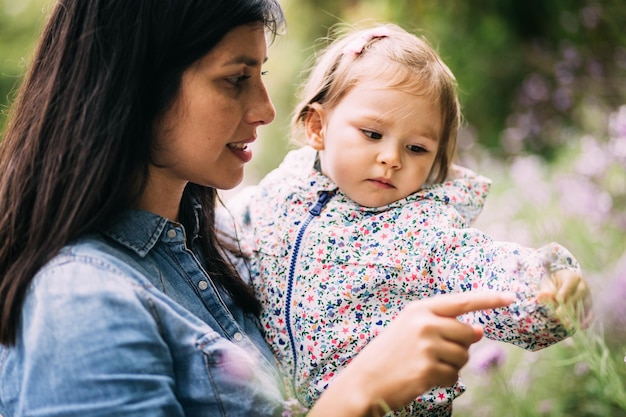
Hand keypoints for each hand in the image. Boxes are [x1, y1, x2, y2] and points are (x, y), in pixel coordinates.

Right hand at [308, 291, 514, 416]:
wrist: (365, 380)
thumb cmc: (390, 353)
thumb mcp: (410, 329)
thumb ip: (443, 324)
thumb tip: (479, 332)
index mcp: (419, 309)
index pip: (462, 301)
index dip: (488, 299)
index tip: (510, 297)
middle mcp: (424, 323)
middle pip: (467, 333)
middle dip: (460, 346)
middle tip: (436, 353)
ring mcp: (427, 346)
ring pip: (464, 356)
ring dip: (452, 364)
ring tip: (426, 365)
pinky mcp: (429, 369)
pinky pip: (454, 375)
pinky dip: (444, 380)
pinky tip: (424, 377)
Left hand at [538, 269, 592, 327]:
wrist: (563, 285)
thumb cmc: (554, 284)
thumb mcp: (548, 284)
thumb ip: (546, 290)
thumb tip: (541, 296)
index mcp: (572, 277)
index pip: (570, 284)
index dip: (565, 292)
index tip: (558, 300)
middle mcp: (582, 286)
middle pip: (579, 295)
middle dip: (569, 304)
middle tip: (559, 313)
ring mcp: (588, 296)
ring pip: (585, 304)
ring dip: (577, 314)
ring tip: (567, 323)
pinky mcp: (590, 305)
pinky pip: (591, 312)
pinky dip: (587, 320)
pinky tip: (582, 326)